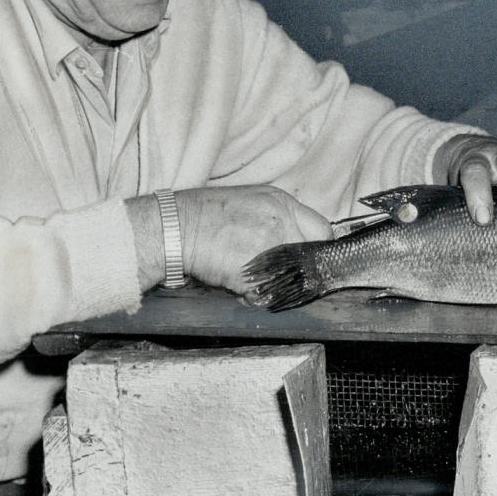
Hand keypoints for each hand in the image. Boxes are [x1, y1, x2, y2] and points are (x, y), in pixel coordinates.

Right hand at [176, 185, 330, 293]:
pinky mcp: (254, 271)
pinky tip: (236, 283)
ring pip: (289, 279)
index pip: (322, 230)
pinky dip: (253, 295)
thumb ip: (278, 217)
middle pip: (309, 259)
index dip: (315, 248)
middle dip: (296, 270)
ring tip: (249, 275)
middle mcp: (281, 222)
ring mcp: (269, 247)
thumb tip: (296, 239)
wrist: (174, 227)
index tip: (306, 258)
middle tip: (276, 272)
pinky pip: (265, 294)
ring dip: (273, 284)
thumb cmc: (205, 213)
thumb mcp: (251, 200)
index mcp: (282, 203)